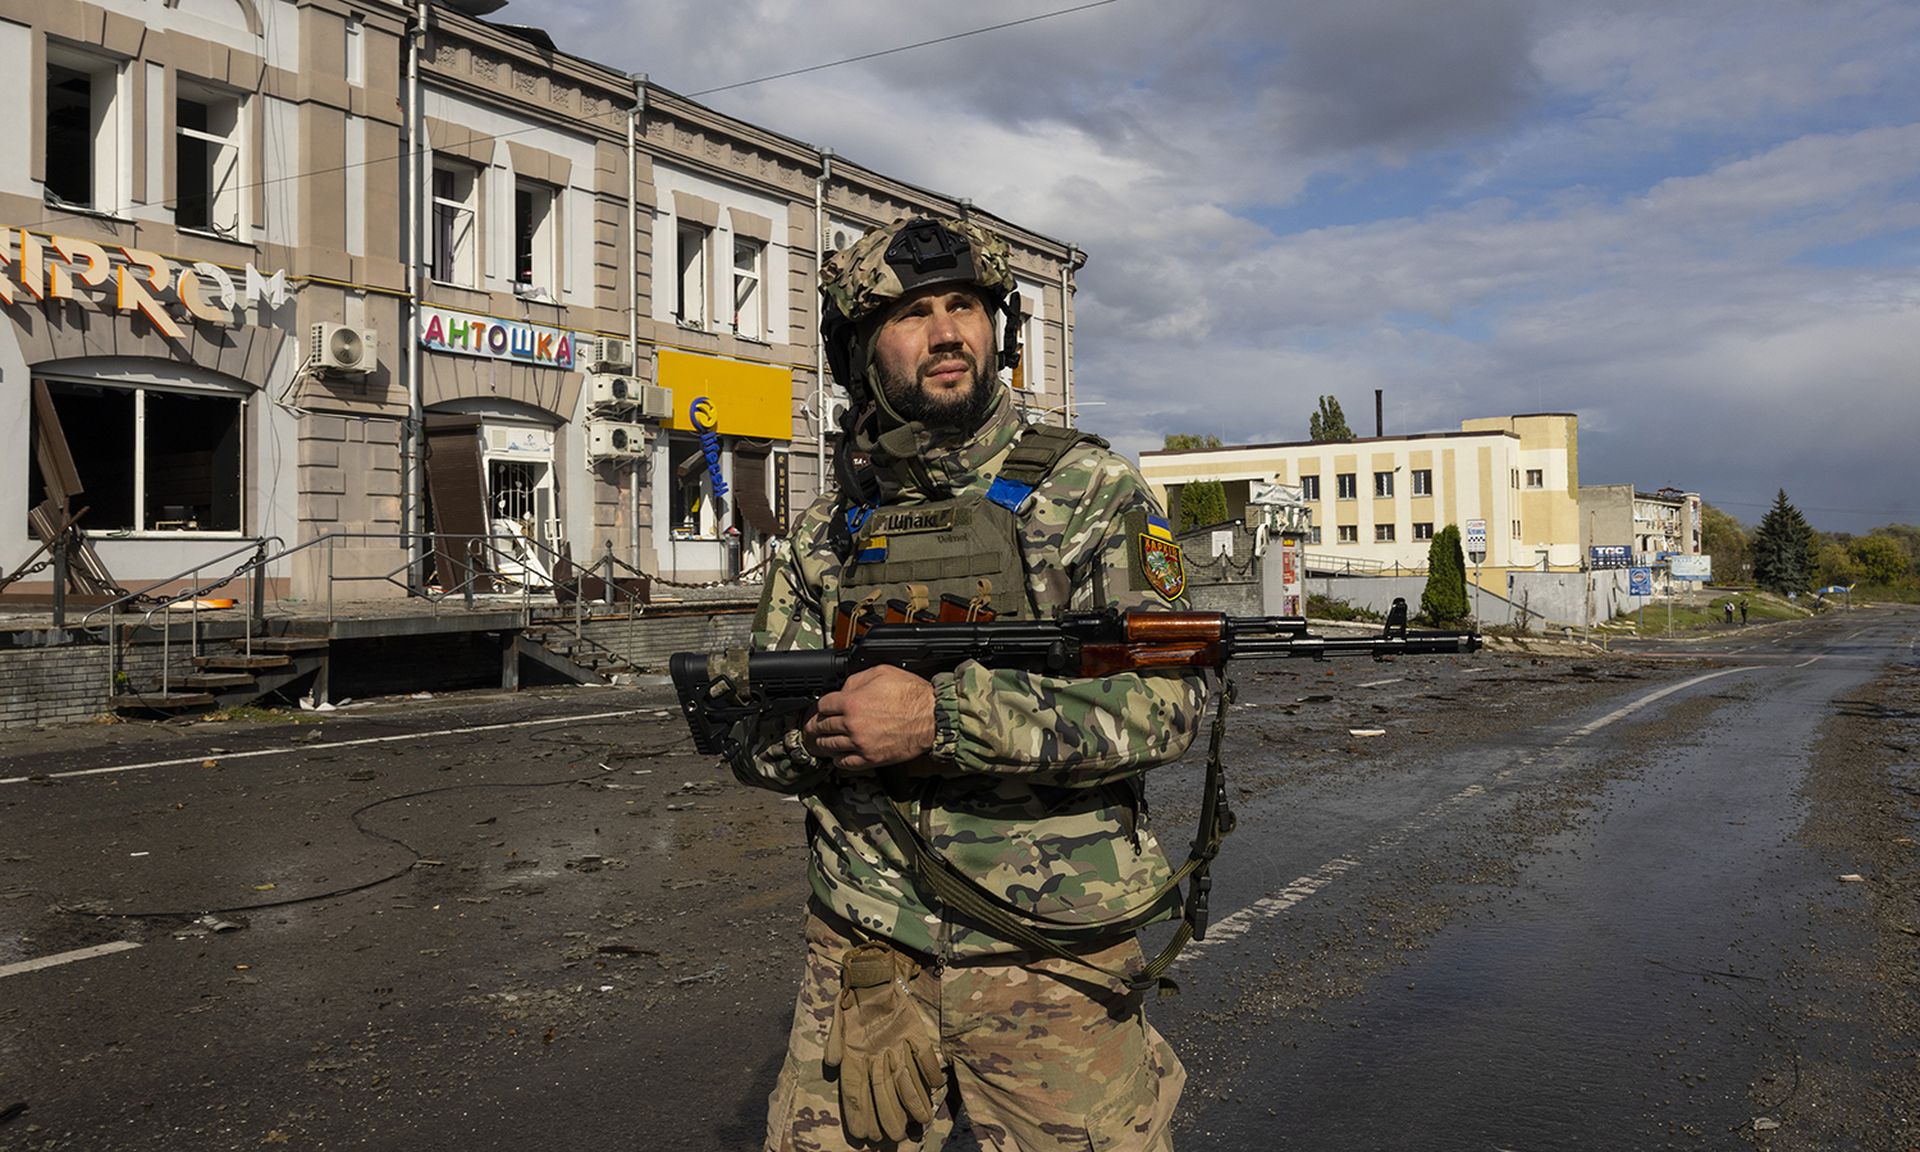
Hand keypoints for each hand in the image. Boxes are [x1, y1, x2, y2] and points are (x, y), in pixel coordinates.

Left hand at [803, 666, 936, 772]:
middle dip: (817, 725)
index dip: (821, 705)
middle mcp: (852, 724)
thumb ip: (856, 680)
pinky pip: (844, 763)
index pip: (822, 705)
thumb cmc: (912, 695)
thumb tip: (844, 690)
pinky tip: (837, 756)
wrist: (932, 717)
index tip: (822, 708)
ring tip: (820, 741)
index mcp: (852, 702)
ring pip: (829, 746)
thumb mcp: (882, 672)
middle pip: (822, 726)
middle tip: (813, 726)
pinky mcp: (870, 759)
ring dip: (822, 743)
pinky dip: (837, 760)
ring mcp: (860, 744)